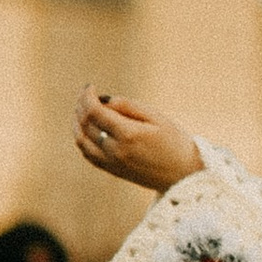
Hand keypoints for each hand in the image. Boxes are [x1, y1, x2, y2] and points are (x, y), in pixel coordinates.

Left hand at [74, 88, 203, 194]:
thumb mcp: (158, 118)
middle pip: (86, 124)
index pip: (95, 111)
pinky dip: (82, 139)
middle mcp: (115, 150)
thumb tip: (106, 100)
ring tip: (82, 109)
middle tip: (86, 94)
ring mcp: (112, 162)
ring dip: (77, 122)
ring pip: (82, 140)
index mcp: (128, 134)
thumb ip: (130, 107)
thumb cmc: (175, 142)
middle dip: (81, 106)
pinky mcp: (112, 170)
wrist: (184, 175)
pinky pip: (88, 153)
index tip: (90, 86)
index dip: (87, 96)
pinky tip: (85, 129)